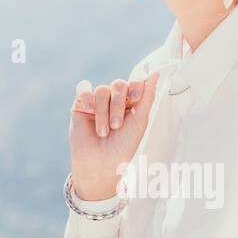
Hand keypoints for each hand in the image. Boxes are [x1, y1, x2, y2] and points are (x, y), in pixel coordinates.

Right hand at [68, 71, 159, 199]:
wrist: (99, 164)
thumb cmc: (123, 147)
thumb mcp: (139, 122)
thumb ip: (147, 97)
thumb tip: (157, 73)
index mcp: (131, 103)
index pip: (135, 82)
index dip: (136, 85)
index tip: (136, 98)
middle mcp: (114, 100)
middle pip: (118, 85)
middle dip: (119, 104)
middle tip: (117, 125)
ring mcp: (97, 102)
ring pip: (102, 90)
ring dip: (103, 112)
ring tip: (103, 132)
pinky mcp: (80, 105)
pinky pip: (83, 89)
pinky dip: (87, 98)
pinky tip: (89, 111)